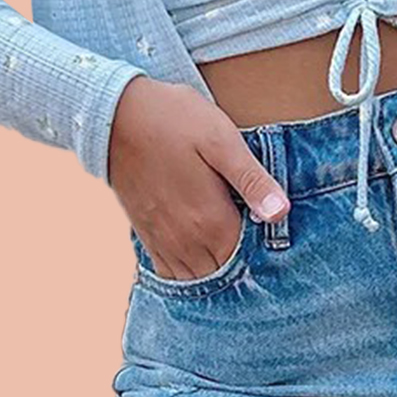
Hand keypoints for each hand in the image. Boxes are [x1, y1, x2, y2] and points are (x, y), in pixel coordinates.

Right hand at [107, 75, 289, 280]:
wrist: (114, 116)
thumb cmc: (173, 120)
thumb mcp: (221, 140)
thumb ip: (252, 180)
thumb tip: (282, 212)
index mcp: (213, 222)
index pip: (249, 260)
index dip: (265, 255)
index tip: (275, 242)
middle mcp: (189, 242)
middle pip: (226, 275)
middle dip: (244, 268)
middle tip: (258, 250)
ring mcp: (167, 244)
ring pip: (201, 280)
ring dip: (218, 274)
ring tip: (232, 255)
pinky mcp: (150, 239)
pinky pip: (173, 275)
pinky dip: (190, 274)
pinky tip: (202, 259)